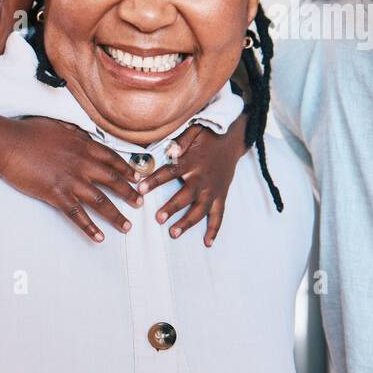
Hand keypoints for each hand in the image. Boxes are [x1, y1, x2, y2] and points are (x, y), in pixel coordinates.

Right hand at [0, 116, 142, 241]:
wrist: (9, 143)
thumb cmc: (30, 132)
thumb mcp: (59, 126)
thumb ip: (75, 133)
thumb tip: (83, 133)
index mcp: (84, 146)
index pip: (113, 159)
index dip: (128, 170)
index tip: (139, 178)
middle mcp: (83, 164)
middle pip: (114, 182)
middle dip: (130, 194)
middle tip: (141, 203)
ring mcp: (71, 181)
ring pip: (101, 202)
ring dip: (116, 216)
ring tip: (127, 226)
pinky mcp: (56, 195)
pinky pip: (77, 215)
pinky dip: (89, 228)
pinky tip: (99, 238)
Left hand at [137, 114, 249, 246]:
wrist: (233, 139)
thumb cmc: (208, 135)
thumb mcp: (194, 130)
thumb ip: (180, 142)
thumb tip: (169, 152)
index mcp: (192, 162)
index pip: (171, 172)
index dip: (155, 180)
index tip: (140, 189)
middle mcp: (203, 178)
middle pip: (186, 195)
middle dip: (172, 207)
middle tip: (158, 218)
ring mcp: (213, 189)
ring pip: (200, 209)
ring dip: (187, 222)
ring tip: (174, 233)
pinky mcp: (221, 195)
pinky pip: (218, 214)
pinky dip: (214, 229)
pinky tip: (207, 242)